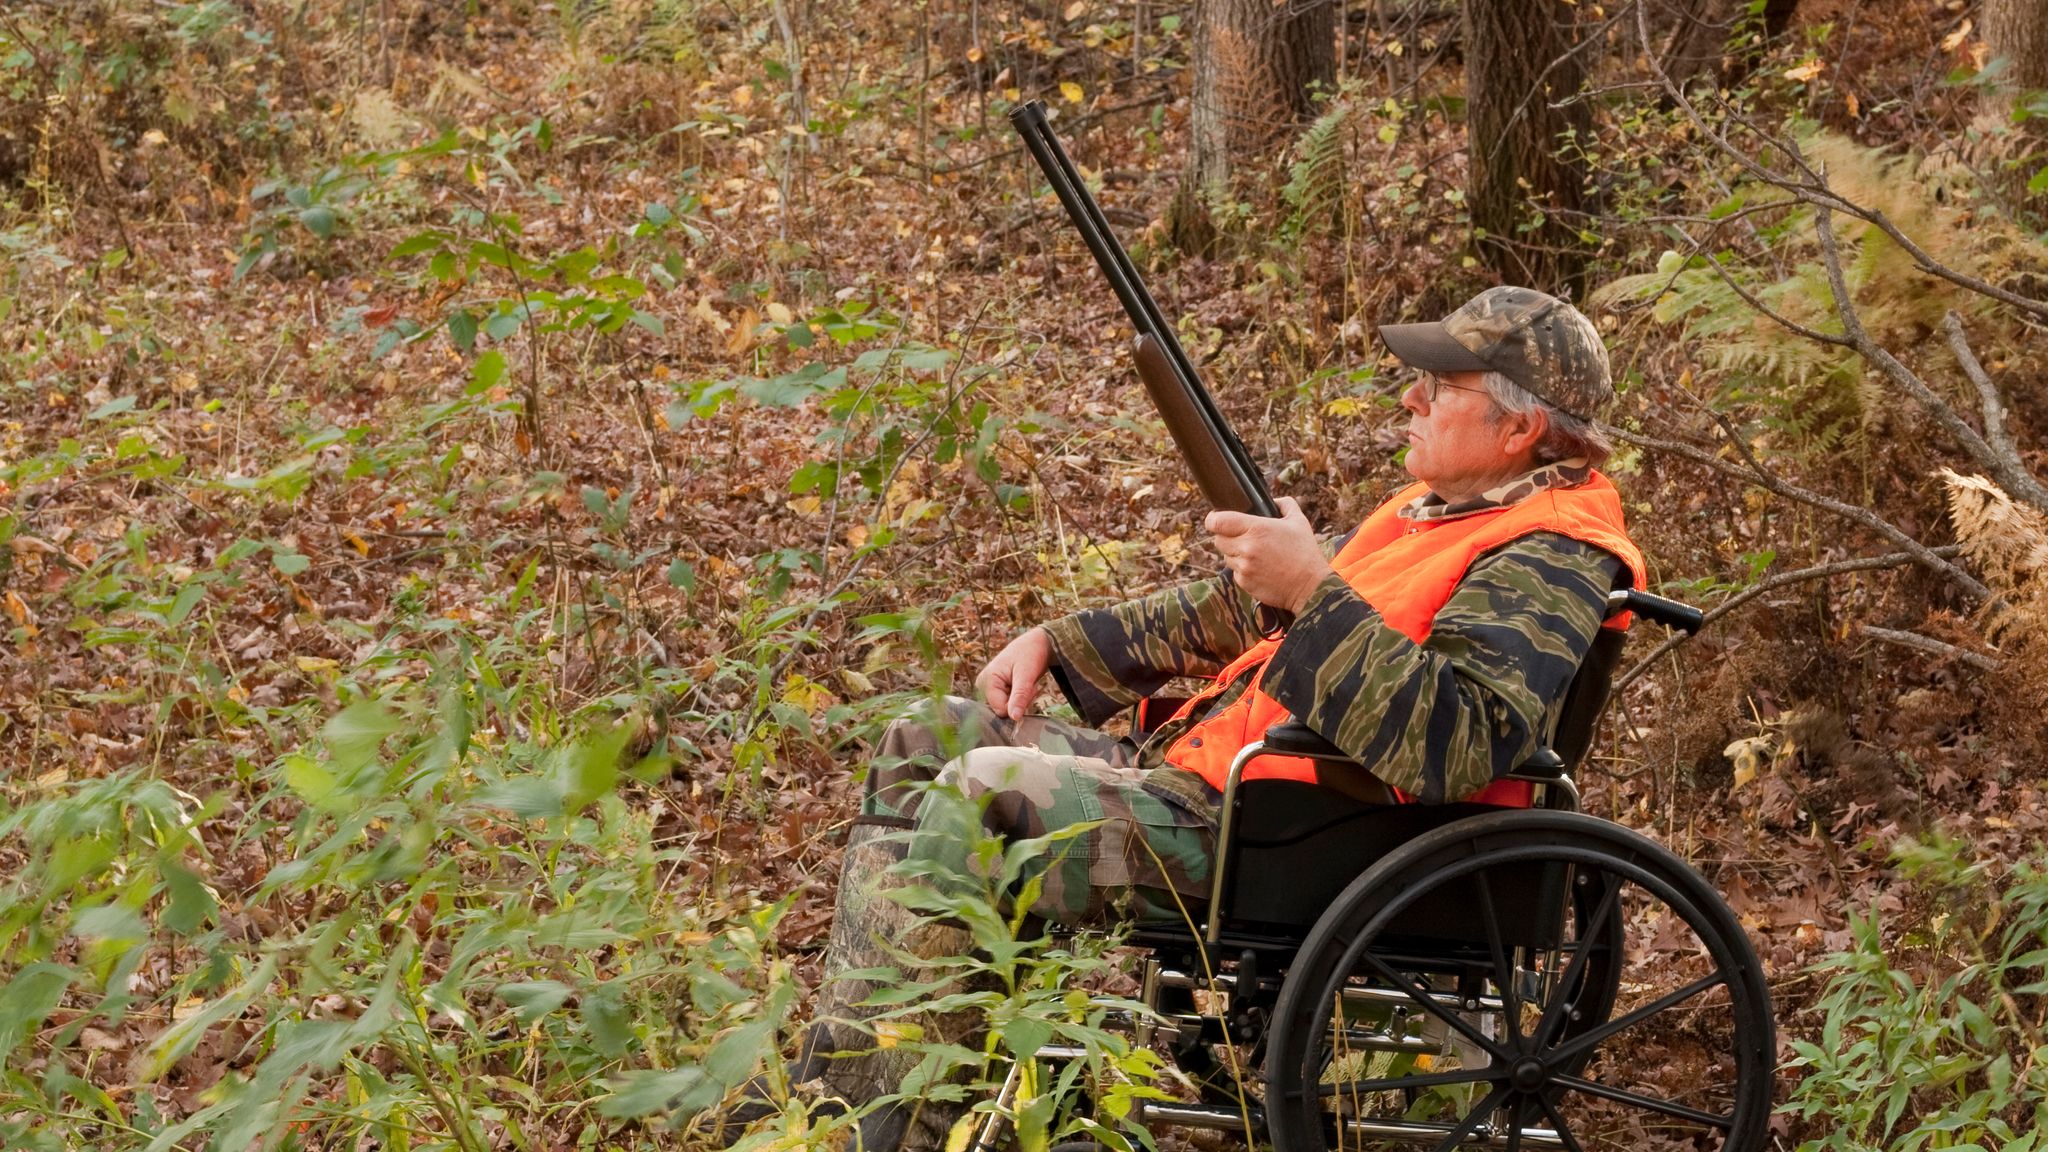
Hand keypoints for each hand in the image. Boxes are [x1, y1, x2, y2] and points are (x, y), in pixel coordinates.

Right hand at [977, 627, 1051, 720]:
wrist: (1037, 644)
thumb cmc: (1030, 654)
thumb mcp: (1026, 675)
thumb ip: (1019, 696)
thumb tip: (1014, 718)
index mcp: (986, 680)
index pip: (1001, 710)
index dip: (1018, 704)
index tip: (1028, 687)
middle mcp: (984, 686)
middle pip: (1004, 710)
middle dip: (1020, 701)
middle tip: (1029, 685)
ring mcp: (990, 689)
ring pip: (1009, 709)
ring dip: (1023, 699)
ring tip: (1027, 682)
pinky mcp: (998, 691)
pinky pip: (1011, 704)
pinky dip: (1022, 698)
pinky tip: (1024, 685)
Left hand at [1204, 496, 1331, 614]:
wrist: (1310, 586)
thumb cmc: (1305, 552)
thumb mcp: (1299, 522)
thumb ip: (1285, 505)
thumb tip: (1274, 500)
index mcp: (1256, 528)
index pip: (1217, 522)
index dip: (1213, 519)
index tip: (1217, 519)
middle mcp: (1246, 547)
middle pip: (1218, 540)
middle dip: (1226, 537)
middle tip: (1241, 537)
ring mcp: (1244, 567)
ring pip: (1226, 556)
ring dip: (1235, 554)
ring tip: (1255, 554)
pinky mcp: (1244, 583)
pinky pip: (1234, 572)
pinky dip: (1242, 569)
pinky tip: (1259, 568)